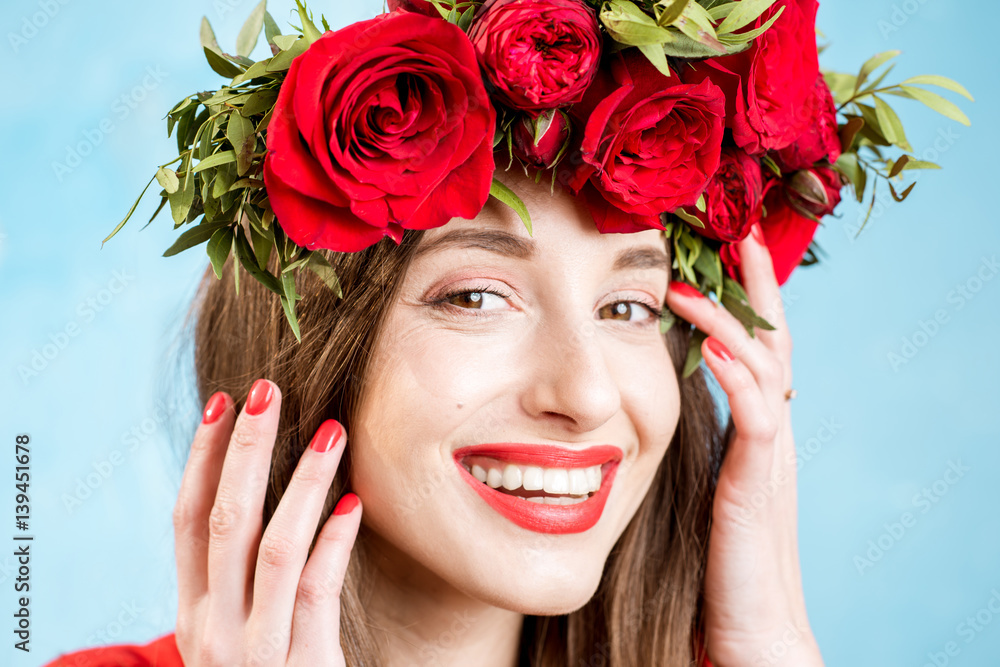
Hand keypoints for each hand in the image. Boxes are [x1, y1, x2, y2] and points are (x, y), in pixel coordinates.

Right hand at [172, 379, 360, 665]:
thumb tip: (261, 487)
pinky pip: (317, 590)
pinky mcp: (302, 665)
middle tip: (269, 390)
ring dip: (300, 484)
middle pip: (224, 522)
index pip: (185, 520)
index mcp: (194, 612)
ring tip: (332, 433)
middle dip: (246, 452)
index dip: (202, 458)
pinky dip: (334, 541)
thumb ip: (240, 573)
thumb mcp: (236, 629)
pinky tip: (353, 504)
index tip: (224, 403)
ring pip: (273, 548)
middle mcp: (213, 628)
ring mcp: (254, 649)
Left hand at [666, 224, 822, 666]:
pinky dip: (737, 376)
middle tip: (743, 232)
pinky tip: (711, 345)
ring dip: (732, 318)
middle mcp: (768, 436)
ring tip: (701, 277)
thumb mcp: (694, 491)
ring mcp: (768, 459)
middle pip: (773, 344)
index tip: (728, 249)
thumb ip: (679, 448)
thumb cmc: (712, 569)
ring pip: (767, 367)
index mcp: (752, 435)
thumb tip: (629, 415)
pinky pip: (758, 418)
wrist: (749, 638)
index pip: (754, 352)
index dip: (744, 301)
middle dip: (755, 287)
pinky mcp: (757, 488)